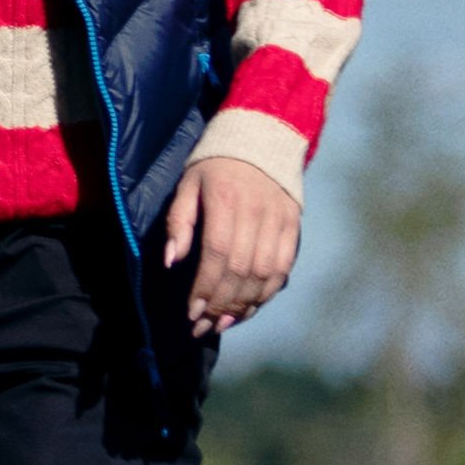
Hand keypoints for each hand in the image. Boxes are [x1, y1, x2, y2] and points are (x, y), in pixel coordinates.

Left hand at [160, 155, 299, 337]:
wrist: (261, 138)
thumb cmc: (213, 165)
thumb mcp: (187, 185)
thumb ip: (178, 223)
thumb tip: (171, 261)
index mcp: (225, 200)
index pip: (217, 254)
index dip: (206, 287)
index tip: (192, 312)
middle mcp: (256, 212)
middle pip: (241, 270)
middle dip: (221, 303)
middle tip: (204, 326)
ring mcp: (279, 220)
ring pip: (265, 274)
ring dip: (245, 304)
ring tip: (224, 323)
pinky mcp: (293, 226)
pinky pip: (283, 267)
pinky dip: (267, 292)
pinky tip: (250, 306)